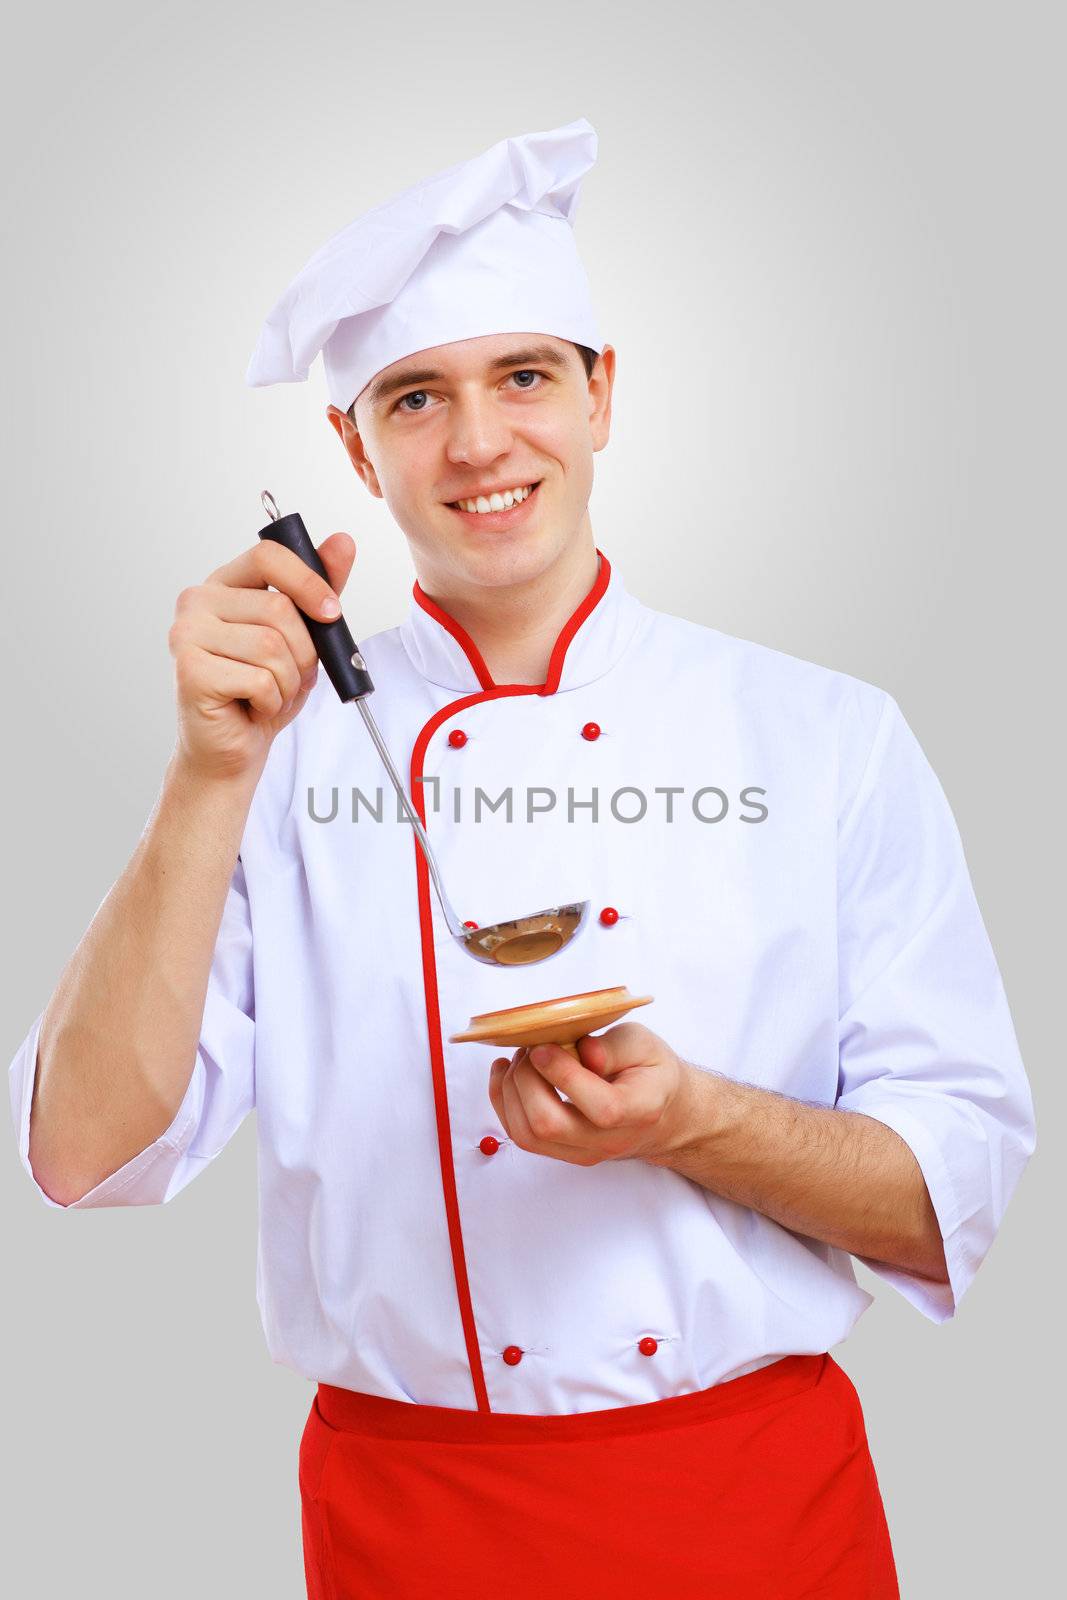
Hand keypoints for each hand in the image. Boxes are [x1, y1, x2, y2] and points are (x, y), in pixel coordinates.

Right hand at [168, 533, 356, 781]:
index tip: (332, 613)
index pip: (269, 556)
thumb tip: (343, 541)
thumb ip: (320, 589)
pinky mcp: (189, 670)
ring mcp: (186, 634)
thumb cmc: (262, 691)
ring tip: (269, 694)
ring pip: (272, 648)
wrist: (232, 748)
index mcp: (224, 584)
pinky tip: (253, 707)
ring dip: (287, 682)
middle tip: (289, 675)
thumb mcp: (302, 636)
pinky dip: (271, 702)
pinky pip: (259, 680)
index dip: (309, 582)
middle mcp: (197, 601)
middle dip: (303, 652)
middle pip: (278, 609)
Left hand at [487, 1022, 698, 1167]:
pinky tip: (507, 1074)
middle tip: (531, 1049)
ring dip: (510, 1092)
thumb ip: (615, 1046)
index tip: (544, 1046)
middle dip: (526, 1081)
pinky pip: (521, 1136)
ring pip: (528, 1136)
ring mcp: (583, 1151)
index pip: (600, 1107)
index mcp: (640, 1110)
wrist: (660, 1113)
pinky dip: (504, 1103)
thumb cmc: (650, 1073)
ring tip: (519, 1059)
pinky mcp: (562, 1152)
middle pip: (550, 1126)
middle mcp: (609, 1140)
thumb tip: (583, 1050)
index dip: (564, 1075)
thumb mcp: (645, 1045)